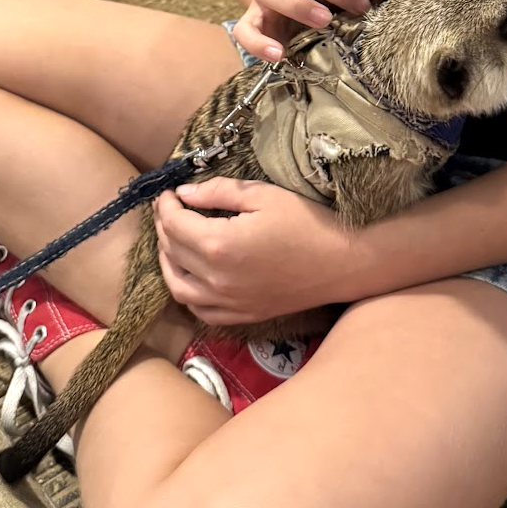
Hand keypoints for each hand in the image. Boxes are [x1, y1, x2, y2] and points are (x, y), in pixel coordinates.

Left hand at [153, 177, 357, 327]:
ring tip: (172, 242)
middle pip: (172, 253)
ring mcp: (228, 303)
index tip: (169, 194)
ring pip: (178, 287)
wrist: (342, 263)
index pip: (175, 224)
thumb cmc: (306, 223)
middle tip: (171, 210)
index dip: (166, 206)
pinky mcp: (241, 315)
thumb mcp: (263, 196)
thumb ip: (218, 192)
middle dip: (165, 228)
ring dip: (168, 262)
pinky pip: (200, 311)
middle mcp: (216, 280)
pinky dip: (187, 293)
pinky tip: (191, 277)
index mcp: (220, 246)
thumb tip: (184, 194)